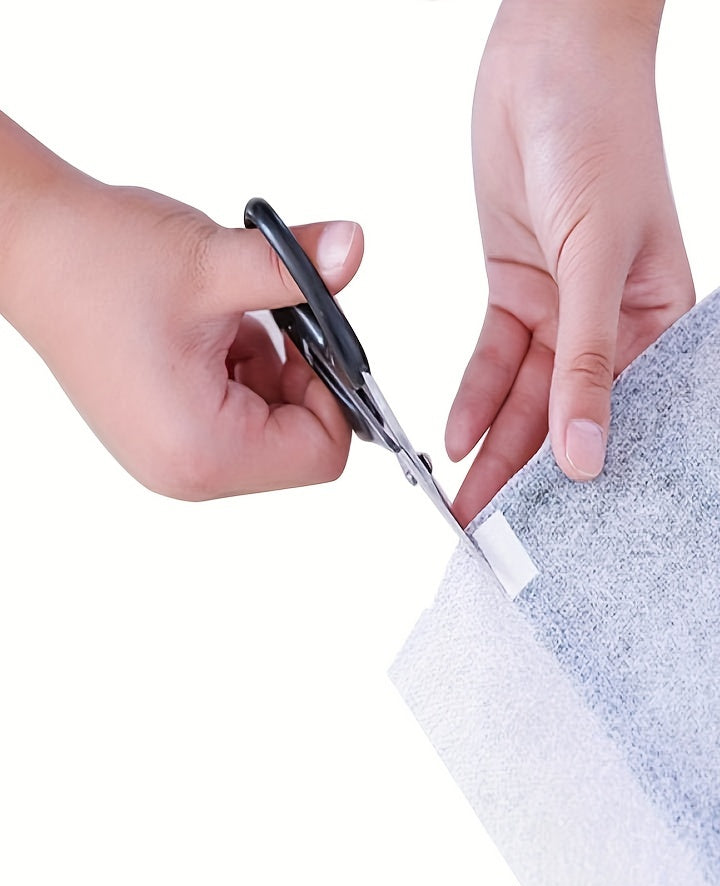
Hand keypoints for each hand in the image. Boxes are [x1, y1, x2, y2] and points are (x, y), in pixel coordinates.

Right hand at [0, 116, 362, 499]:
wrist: (25, 245)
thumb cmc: (97, 260)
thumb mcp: (214, 264)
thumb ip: (295, 269)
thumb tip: (352, 249)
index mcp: (202, 451)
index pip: (321, 456)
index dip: (333, 394)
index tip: (317, 339)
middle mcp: (187, 471)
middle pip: (300, 448)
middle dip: (301, 381)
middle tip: (275, 323)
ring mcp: (174, 458)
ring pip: (273, 429)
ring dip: (272, 372)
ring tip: (227, 322)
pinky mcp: (167, 434)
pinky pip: (241, 417)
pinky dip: (246, 372)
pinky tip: (212, 330)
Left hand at [445, 0, 694, 524]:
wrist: (549, 54)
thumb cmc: (603, 135)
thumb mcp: (597, 257)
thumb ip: (588, 361)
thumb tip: (588, 456)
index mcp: (663, 320)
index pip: (627, 416)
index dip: (591, 474)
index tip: (562, 535)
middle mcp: (613, 323)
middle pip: (567, 416)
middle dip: (528, 475)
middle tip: (497, 537)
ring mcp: (562, 307)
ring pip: (526, 396)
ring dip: (493, 446)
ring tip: (466, 504)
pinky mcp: (519, 287)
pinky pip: (495, 356)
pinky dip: (475, 394)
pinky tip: (456, 437)